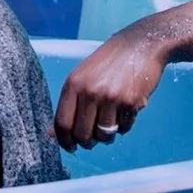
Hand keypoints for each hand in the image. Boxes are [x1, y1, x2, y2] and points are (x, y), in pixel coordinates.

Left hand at [52, 24, 167, 151]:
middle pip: (82, 134)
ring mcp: (111, 98)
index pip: (62, 123)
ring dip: (106, 136)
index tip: (70, 148)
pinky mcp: (131, 103)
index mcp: (73, 83)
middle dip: (86, 142)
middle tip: (92, 139)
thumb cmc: (108, 62)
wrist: (140, 45)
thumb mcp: (82, 76)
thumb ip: (68, 104)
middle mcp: (90, 91)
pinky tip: (124, 111)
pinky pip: (124, 129)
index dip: (64, 141)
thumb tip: (52, 134)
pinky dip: (123, 127)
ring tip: (109, 123)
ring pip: (104, 136)